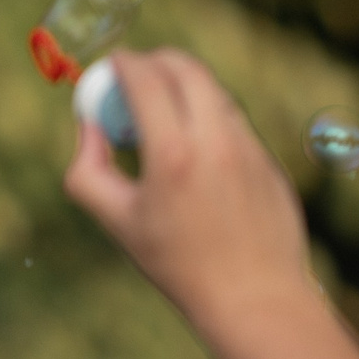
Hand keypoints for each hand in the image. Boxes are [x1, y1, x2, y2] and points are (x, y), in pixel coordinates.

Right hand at [63, 49, 317, 333]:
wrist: (254, 297)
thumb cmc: (177, 265)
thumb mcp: (116, 220)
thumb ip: (87, 167)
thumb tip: (89, 124)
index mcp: (174, 153)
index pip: (145, 77)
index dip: (122, 63)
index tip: (111, 66)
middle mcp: (217, 141)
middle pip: (186, 68)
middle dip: (156, 61)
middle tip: (136, 77)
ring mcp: (251, 149)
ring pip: (214, 93)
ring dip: (185, 92)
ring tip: (162, 124)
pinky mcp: (270, 161)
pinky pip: (235, 126)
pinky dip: (210, 124)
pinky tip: (197, 160)